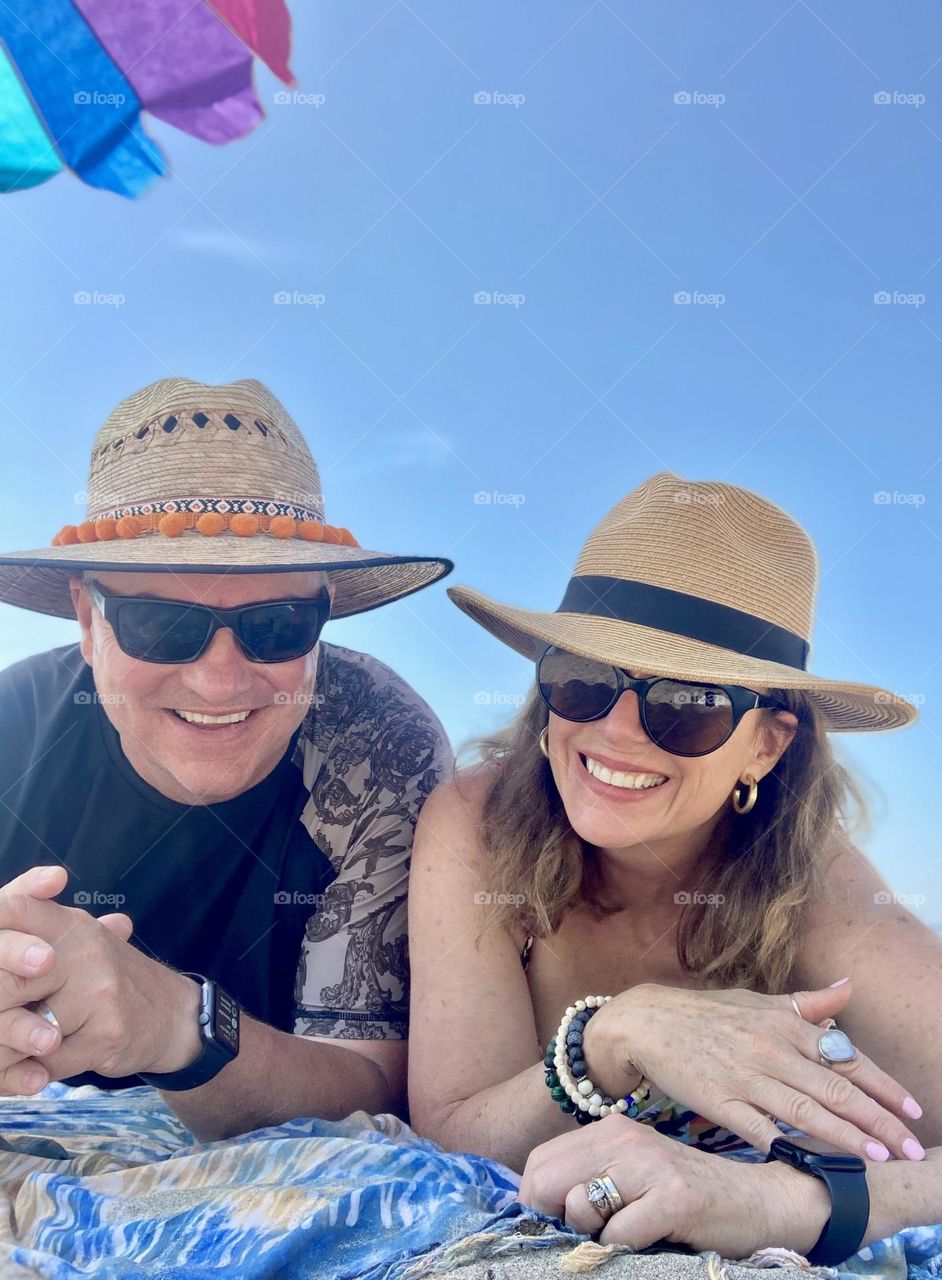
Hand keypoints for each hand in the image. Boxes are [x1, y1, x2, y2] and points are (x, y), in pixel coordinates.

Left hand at [0, 865, 201, 1092]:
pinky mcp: (106, 1035)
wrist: (173, 1014)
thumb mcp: (79, 942)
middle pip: (8, 980)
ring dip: (8, 1048)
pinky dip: (31, 1072)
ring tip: (8, 1048)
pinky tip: (34, 1067)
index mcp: (73, 925)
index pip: (18, 907)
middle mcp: (86, 951)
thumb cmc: (109, 980)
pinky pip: (47, 1063)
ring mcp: (99, 993)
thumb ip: (36, 926)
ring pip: (22, 1030)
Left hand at [518, 1113, 831, 1259]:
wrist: (759, 1201)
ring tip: (627, 1230)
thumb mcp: (631, 1175)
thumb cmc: (685, 1195)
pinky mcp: (675, 1197)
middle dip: (557, 1218)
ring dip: (594, 1234)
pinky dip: (627, 1247)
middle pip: (548, 1182)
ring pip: (580, 1208)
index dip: (535, 1199)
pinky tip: (652, 1237)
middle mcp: (624, 1137)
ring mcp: (650, 1165)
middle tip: (592, 1231)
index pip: (538, 1162)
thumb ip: (588, 1178)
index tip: (556, 1221)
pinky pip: (620, 1234)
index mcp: (609, 1129)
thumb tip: (534, 1203)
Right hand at [582, 981, 921, 1161]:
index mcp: (783, 1024)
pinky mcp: (720, 1103)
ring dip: (846, 1137)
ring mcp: (745, 1078)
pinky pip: (761, 1129)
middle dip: (879, 1121)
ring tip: (878, 1157)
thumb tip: (847, 988)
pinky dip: (788, 1147)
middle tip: (911, 1147)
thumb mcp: (757, 1001)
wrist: (646, 1023)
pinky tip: (813, 1163)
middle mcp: (770, 1050)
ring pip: (806, 1112)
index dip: (883, 1086)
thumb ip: (805, 1004)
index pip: (845, 1057)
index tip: (913, 1110)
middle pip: (835, 1089)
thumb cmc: (706, 1014)